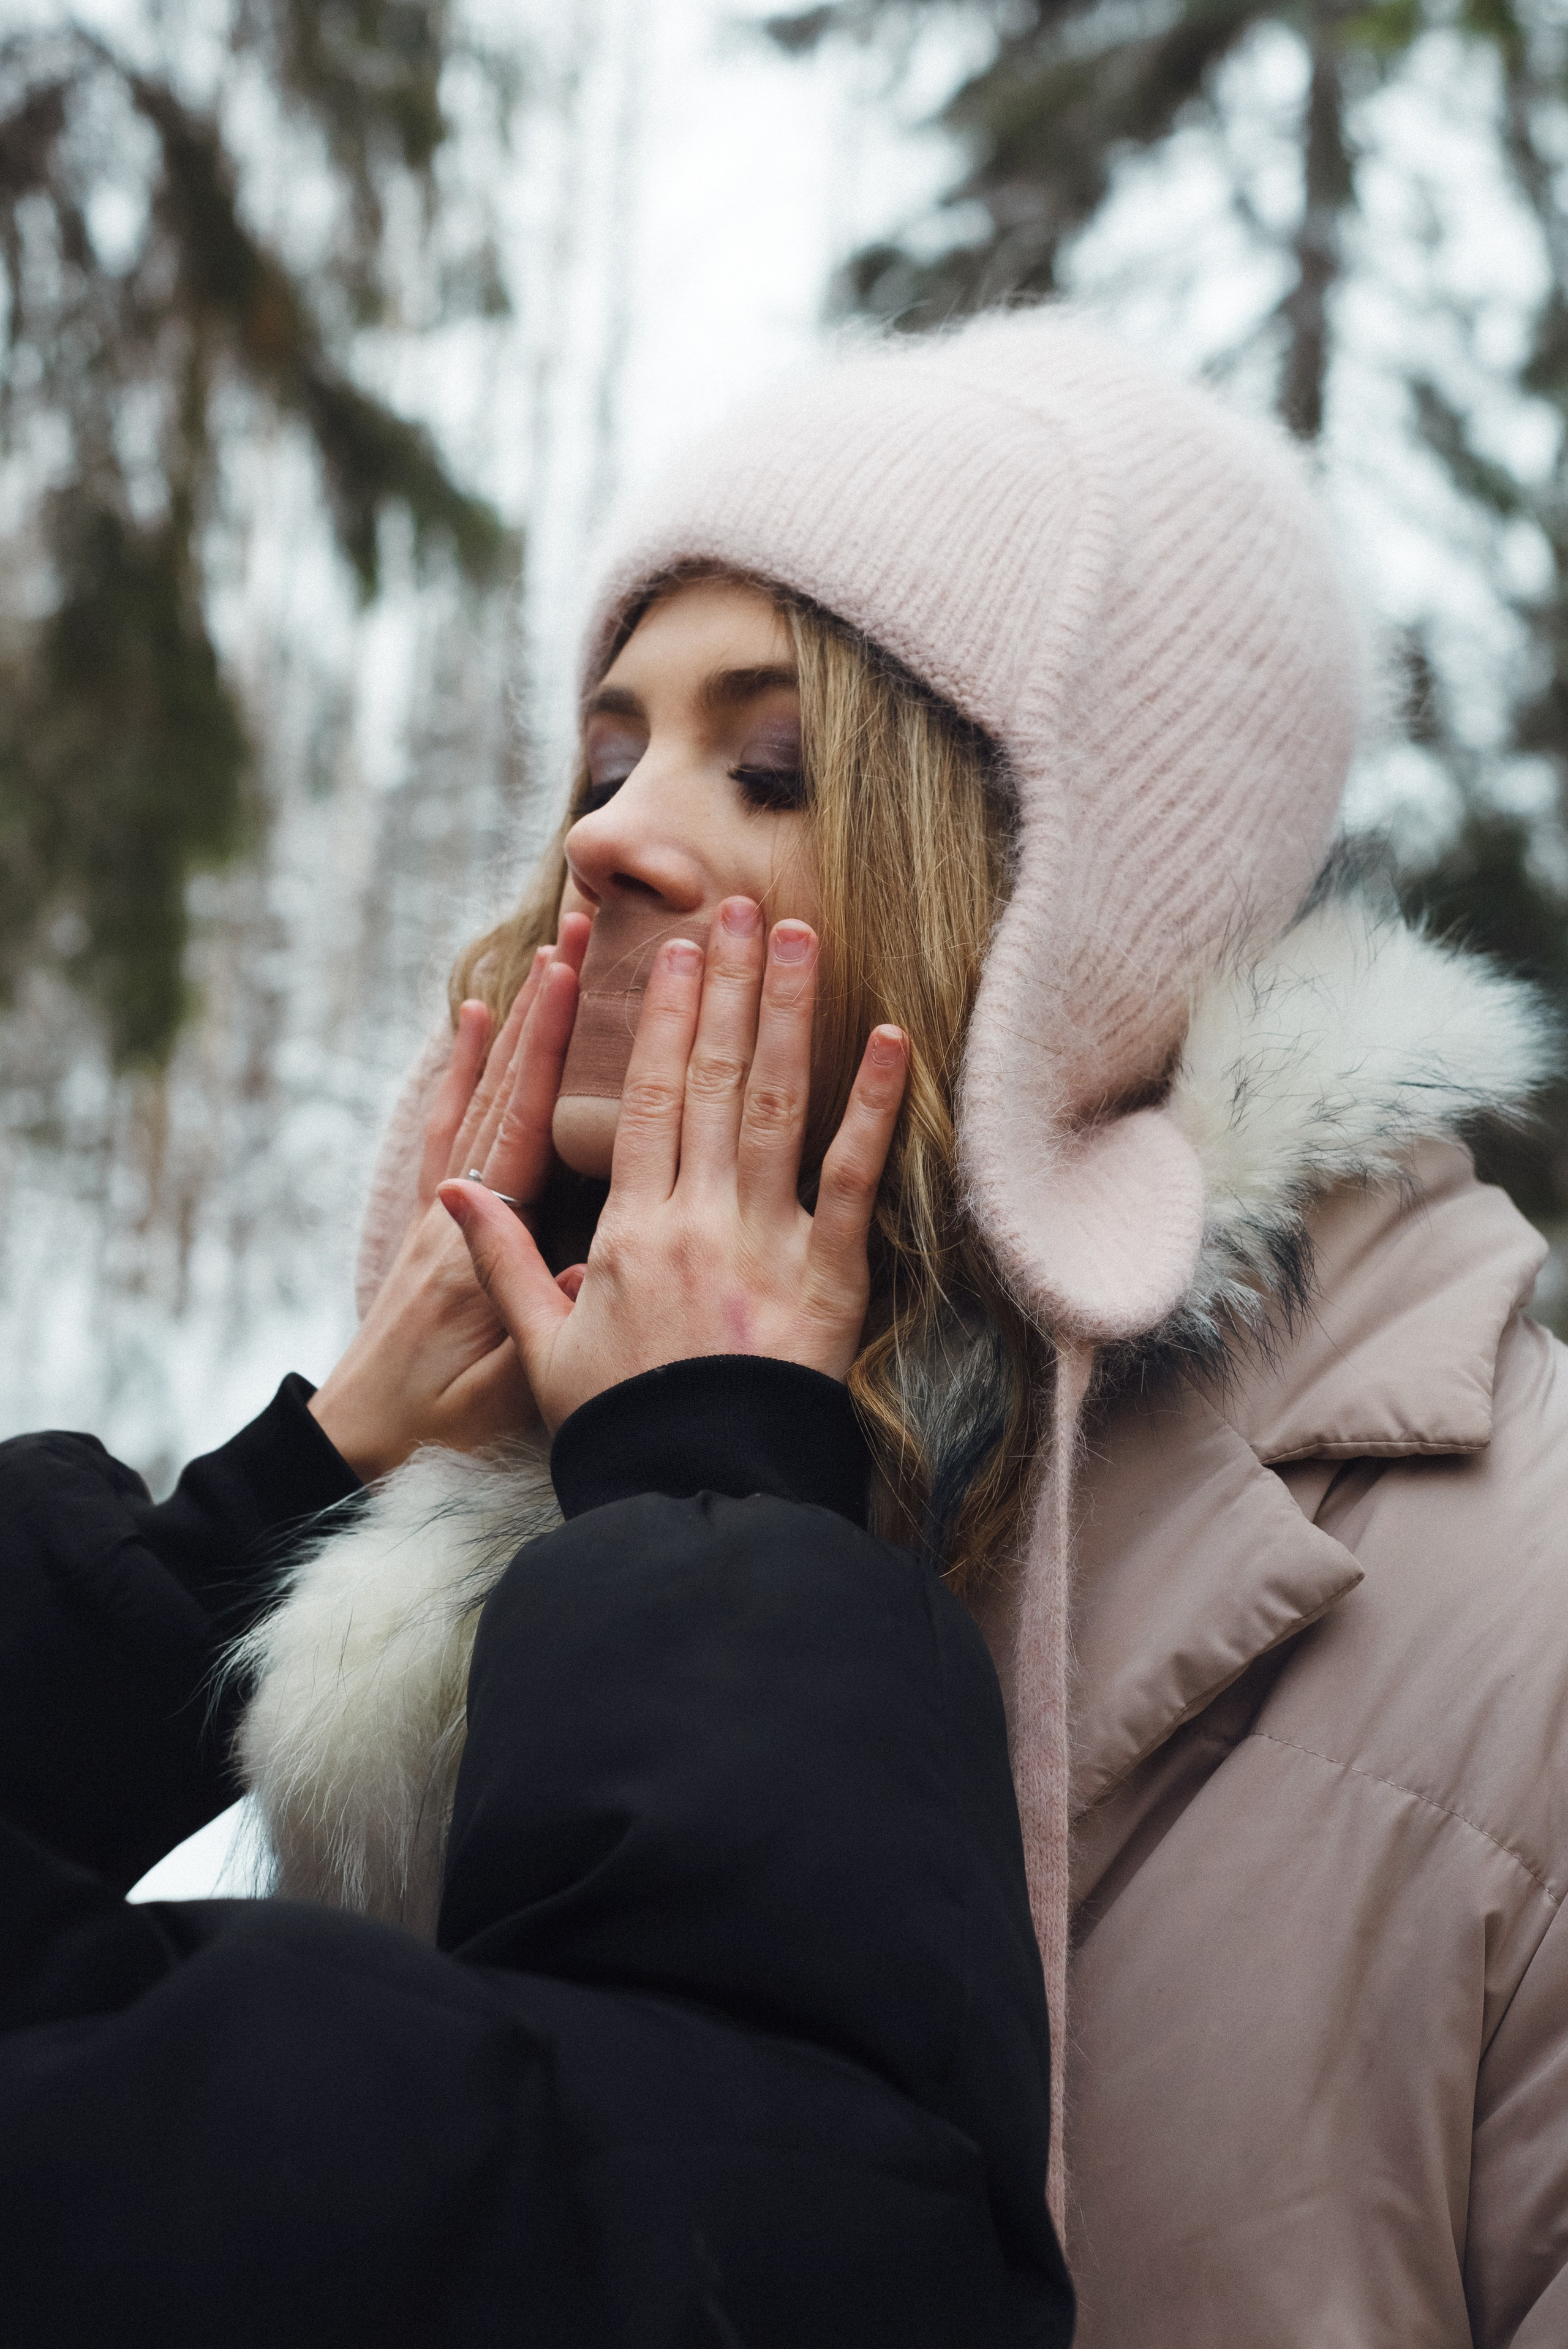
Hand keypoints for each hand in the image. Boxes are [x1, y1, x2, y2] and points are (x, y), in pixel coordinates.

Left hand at [309, 914, 590, 1477]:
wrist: (350, 1443)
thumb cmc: (434, 1426)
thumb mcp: (502, 1394)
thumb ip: (543, 1322)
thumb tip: (600, 1255)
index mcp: (480, 1247)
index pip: (524, 1129)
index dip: (550, 1054)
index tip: (576, 979)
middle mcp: (457, 1211)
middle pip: (506, 1090)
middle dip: (545, 1009)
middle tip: (581, 932)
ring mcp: (441, 1210)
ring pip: (482, 1096)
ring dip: (515, 1023)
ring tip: (549, 953)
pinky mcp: (431, 1219)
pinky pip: (450, 1125)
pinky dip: (462, 1066)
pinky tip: (473, 1019)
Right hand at [439, 895, 908, 1433]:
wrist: (694, 1495)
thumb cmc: (620, 1427)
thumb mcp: (540, 1344)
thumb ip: (501, 1259)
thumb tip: (455, 1191)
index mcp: (628, 1228)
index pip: (645, 1099)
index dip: (662, 1020)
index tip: (678, 954)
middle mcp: (696, 1218)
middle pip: (710, 1080)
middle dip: (727, 986)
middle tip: (743, 906)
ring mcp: (765, 1242)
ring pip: (774, 1106)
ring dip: (789, 1015)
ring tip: (801, 937)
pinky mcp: (829, 1279)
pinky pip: (854, 1180)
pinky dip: (877, 1107)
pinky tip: (895, 1041)